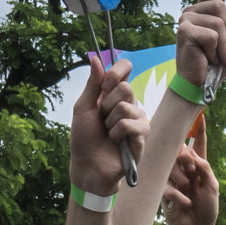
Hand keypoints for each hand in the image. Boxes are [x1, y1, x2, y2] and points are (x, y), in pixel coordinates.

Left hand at [69, 54, 144, 199]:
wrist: (88, 166)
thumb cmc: (84, 138)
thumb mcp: (83, 108)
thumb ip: (92, 84)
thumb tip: (95, 59)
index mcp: (113, 94)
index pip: (125, 69)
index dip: (117, 71)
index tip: (105, 84)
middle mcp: (128, 103)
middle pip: (126, 87)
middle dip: (107, 104)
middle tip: (102, 118)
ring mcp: (138, 119)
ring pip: (128, 106)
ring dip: (110, 121)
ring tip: (108, 133)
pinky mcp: (142, 135)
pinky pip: (130, 124)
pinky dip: (117, 132)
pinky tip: (115, 141)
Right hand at [159, 138, 219, 224]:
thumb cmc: (207, 208)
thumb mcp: (213, 187)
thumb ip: (204, 168)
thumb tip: (192, 154)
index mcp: (199, 166)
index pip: (199, 145)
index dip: (200, 130)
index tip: (200, 114)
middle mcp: (185, 170)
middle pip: (180, 152)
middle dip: (186, 160)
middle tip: (192, 173)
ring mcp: (173, 179)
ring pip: (172, 167)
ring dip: (182, 180)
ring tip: (188, 192)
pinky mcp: (163, 191)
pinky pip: (167, 186)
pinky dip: (178, 195)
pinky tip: (185, 203)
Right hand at [178, 0, 225, 80]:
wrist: (202, 84)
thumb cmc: (216, 62)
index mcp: (201, 9)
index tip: (225, 16)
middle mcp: (191, 11)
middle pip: (220, 5)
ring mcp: (185, 19)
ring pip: (218, 23)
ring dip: (223, 46)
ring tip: (216, 57)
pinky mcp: (184, 31)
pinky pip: (212, 35)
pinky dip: (216, 51)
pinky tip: (208, 59)